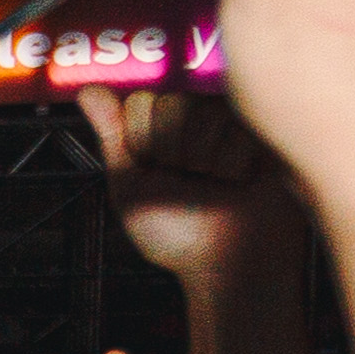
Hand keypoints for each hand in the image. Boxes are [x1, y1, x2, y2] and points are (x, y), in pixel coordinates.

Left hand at [82, 86, 299, 284]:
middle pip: (170, 101)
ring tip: (216, 181)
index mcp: (162, 125)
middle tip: (188, 179)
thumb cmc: (178, 232)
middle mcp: (197, 114)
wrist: (227, 263)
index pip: (139, 100)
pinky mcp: (267, 127)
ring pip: (203, 110)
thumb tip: (87, 90)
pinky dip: (232, 163)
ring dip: (203, 159)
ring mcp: (234, 118)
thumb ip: (112, 137)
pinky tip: (240, 178)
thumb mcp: (130, 187)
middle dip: (171, 150)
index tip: (154, 169)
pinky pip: (237, 126)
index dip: (141, 140)